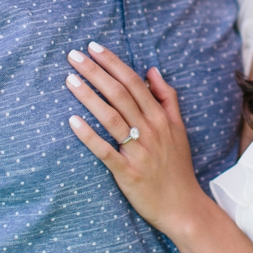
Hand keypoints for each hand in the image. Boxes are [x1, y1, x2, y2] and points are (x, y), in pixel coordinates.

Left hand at [65, 43, 208, 238]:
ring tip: (69, 79)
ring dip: (89, 96)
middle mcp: (150, 130)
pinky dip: (88, 135)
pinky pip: (104, 150)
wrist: (183, 205)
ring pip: (111, 117)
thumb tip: (152, 70)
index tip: (93, 47)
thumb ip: (167, 98)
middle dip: (95, 72)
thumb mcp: (178, 128)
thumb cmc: (177, 166)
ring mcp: (139, 151)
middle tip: (73, 55)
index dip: (113, 63)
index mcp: (160, 118)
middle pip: (120, 94)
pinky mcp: (127, 172)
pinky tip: (72, 121)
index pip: (134, 82)